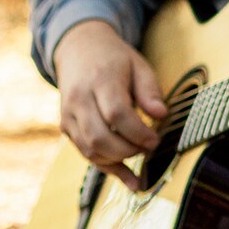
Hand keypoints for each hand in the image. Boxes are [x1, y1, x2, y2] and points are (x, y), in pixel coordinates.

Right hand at [52, 19, 168, 191]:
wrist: (79, 49)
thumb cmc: (115, 59)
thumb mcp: (139, 65)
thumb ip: (150, 91)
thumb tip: (161, 115)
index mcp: (100, 80)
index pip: (117, 114)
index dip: (138, 133)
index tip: (156, 140)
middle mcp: (79, 99)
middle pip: (100, 137)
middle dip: (129, 150)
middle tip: (150, 148)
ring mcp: (68, 115)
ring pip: (90, 150)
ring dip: (118, 161)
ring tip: (141, 157)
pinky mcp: (66, 127)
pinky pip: (85, 153)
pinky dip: (108, 167)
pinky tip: (130, 179)